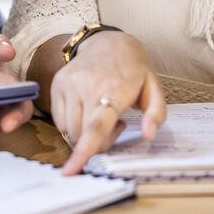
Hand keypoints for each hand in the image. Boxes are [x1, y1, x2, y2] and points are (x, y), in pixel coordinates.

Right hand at [51, 31, 166, 174]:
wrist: (108, 42)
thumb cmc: (134, 70)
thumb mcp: (153, 88)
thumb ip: (156, 113)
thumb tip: (149, 135)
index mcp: (113, 89)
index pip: (96, 127)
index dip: (84, 151)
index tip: (71, 171)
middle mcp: (86, 85)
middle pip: (81, 134)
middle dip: (96, 144)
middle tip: (115, 127)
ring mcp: (69, 84)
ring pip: (68, 129)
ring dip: (83, 136)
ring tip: (101, 117)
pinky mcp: (57, 84)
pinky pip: (59, 120)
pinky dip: (72, 125)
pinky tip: (87, 111)